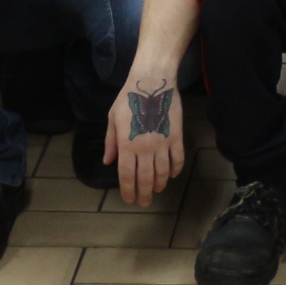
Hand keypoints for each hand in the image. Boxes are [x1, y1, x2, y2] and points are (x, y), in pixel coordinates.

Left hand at [104, 75, 184, 206]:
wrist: (153, 82)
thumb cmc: (129, 98)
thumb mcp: (113, 118)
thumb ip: (111, 142)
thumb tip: (108, 162)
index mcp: (126, 145)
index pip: (127, 176)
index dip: (128, 191)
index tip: (129, 199)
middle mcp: (144, 149)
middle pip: (145, 179)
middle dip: (144, 194)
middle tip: (144, 202)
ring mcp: (162, 144)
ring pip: (162, 173)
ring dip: (159, 185)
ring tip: (157, 190)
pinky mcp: (177, 137)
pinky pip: (177, 160)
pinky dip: (175, 171)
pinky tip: (171, 175)